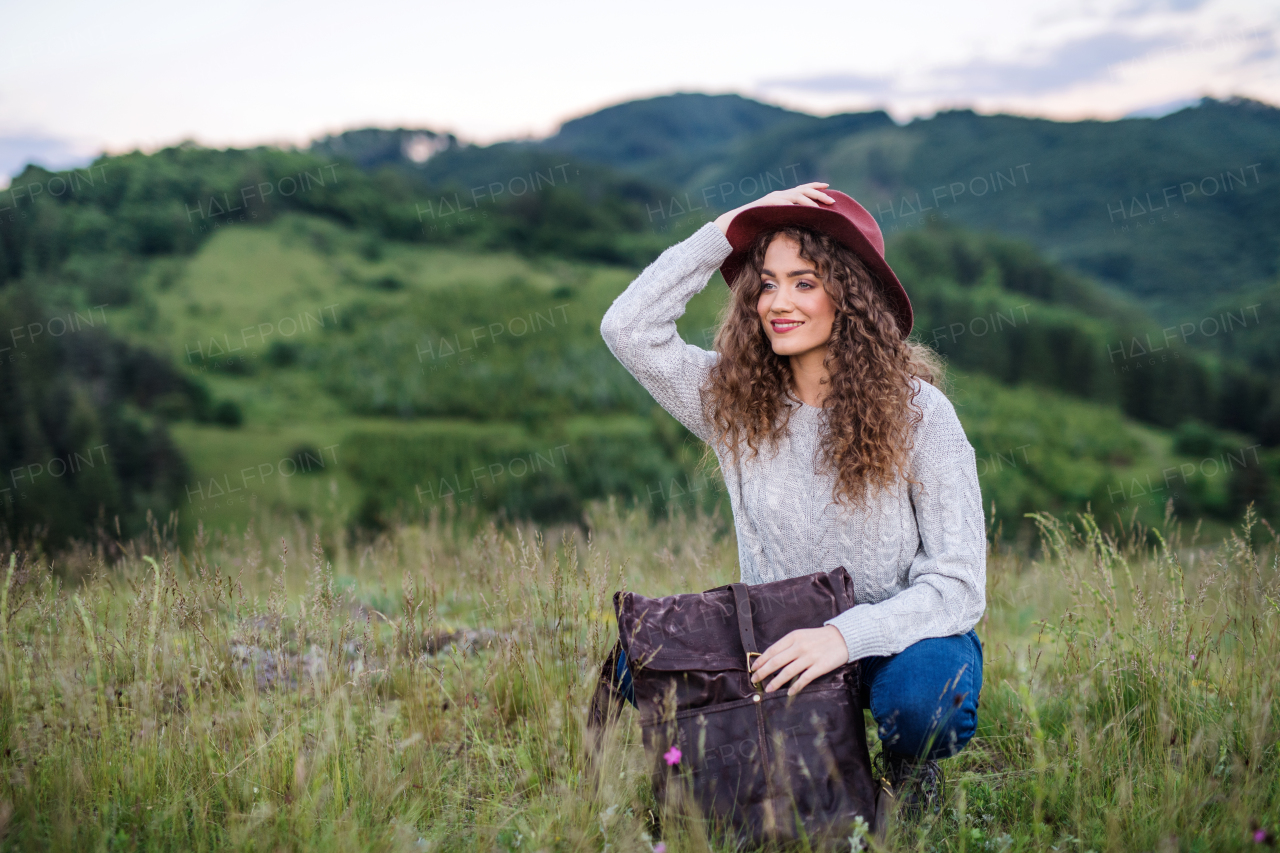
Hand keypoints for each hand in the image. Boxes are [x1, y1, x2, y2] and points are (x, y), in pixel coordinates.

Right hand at [714, 182, 835, 235]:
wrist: (733, 224)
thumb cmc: (753, 227)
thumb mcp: (774, 222)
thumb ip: (785, 221)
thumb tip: (799, 228)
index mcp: (782, 198)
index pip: (801, 190)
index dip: (814, 187)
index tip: (828, 187)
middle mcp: (779, 195)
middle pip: (802, 191)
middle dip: (818, 194)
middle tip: (833, 200)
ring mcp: (773, 198)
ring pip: (796, 195)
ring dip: (811, 200)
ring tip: (823, 206)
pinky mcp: (768, 204)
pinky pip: (785, 202)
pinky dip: (796, 205)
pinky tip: (807, 209)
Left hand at [749, 625, 848, 696]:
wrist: (843, 637)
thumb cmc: (820, 637)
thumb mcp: (802, 635)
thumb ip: (788, 645)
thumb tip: (773, 658)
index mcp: (793, 637)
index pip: (772, 650)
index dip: (761, 660)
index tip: (753, 668)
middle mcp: (799, 647)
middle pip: (776, 662)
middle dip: (763, 672)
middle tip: (755, 680)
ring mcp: (809, 657)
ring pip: (787, 672)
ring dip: (776, 682)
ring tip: (768, 689)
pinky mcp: (819, 667)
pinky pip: (804, 679)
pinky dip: (795, 687)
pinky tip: (789, 692)